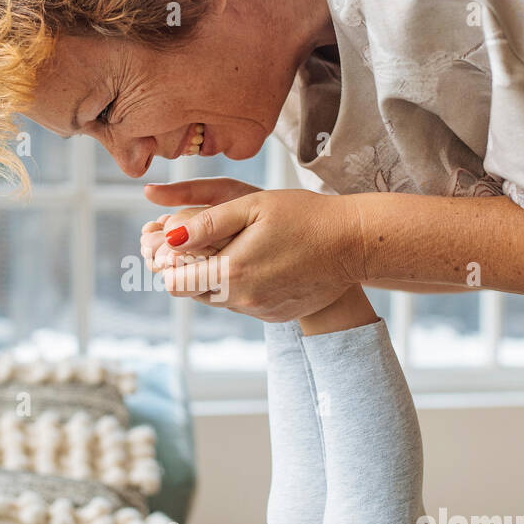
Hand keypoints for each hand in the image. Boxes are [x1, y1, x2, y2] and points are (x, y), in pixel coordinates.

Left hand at [147, 188, 362, 321]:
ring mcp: (261, 312)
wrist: (354, 244)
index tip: (182, 243)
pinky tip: (264, 263)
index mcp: (231, 273)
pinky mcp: (276, 316)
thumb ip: (207, 223)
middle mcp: (243, 300)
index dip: (171, 263)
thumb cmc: (304, 216)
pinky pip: (244, 304)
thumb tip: (169, 238)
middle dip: (192, 270)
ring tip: (240, 249)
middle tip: (208, 243)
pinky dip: (244, 286)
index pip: (174, 284)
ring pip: (218, 299)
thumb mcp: (252, 206)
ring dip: (218, 278)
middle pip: (193, 293)